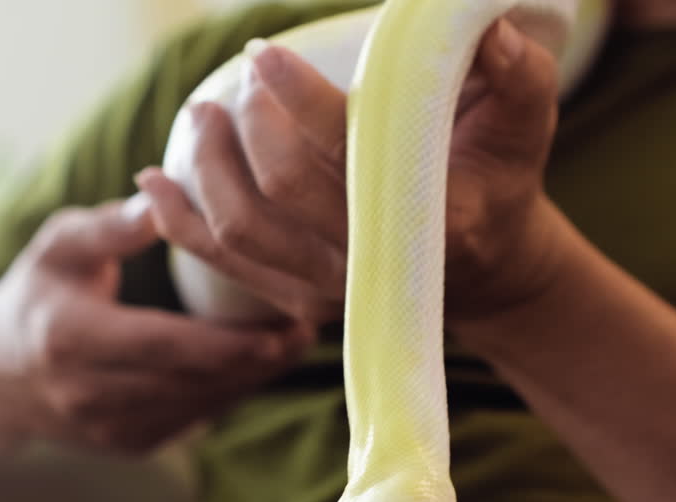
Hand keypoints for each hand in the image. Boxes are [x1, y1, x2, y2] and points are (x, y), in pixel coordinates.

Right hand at [0, 195, 312, 454]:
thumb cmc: (37, 292)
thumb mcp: (58, 246)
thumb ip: (111, 226)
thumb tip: (163, 193)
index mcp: (70, 340)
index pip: (166, 345)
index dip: (233, 341)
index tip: (287, 322)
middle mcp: (88, 396)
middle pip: (195, 381)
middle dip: (259, 358)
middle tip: (309, 326)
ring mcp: (109, 430)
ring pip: (203, 405)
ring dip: (254, 377)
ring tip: (297, 340)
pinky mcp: (130, 446)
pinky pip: (195, 418)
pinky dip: (230, 391)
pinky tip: (260, 362)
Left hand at [136, 19, 565, 328]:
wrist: (486, 269)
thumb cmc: (501, 182)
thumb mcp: (524, 128)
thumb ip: (518, 76)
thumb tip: (491, 28)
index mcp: (433, 218)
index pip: (346, 155)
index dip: (299, 101)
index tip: (263, 54)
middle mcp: (373, 262)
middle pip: (281, 192)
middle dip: (248, 127)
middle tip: (241, 82)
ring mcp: (330, 288)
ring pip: (240, 230)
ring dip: (206, 167)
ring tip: (202, 113)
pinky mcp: (298, 298)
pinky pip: (221, 262)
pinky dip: (177, 222)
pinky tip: (151, 181)